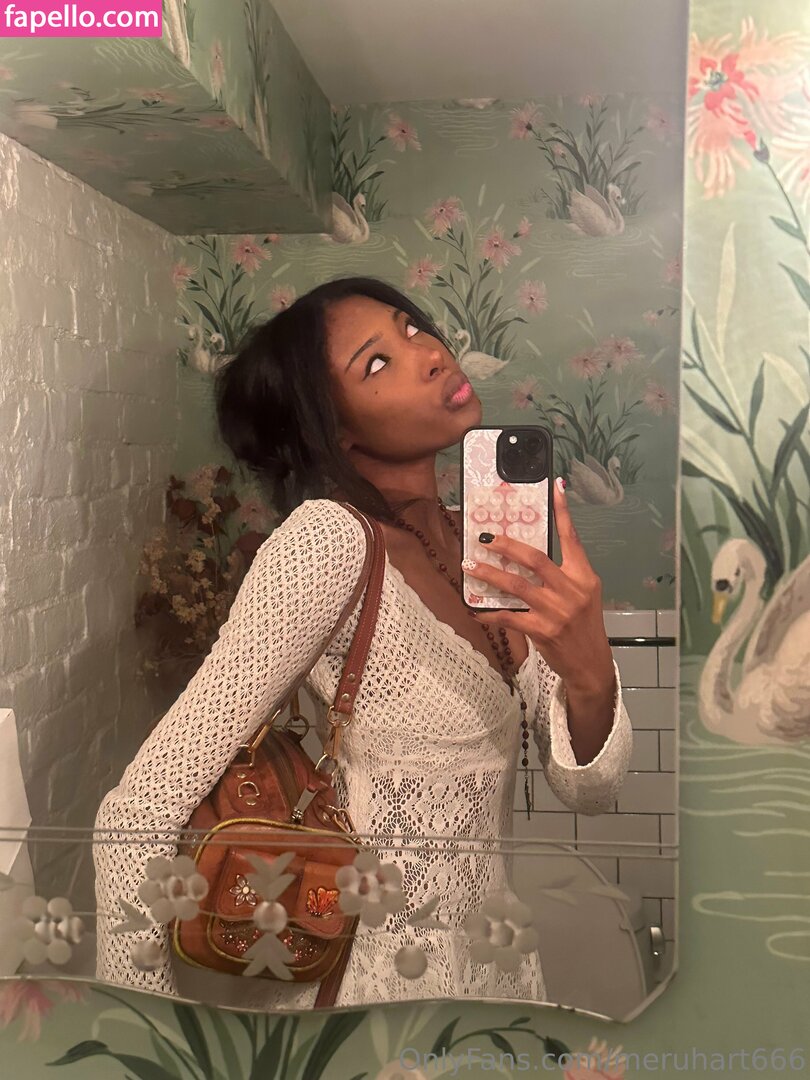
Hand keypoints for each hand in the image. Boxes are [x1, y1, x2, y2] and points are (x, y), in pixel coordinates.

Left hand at [465, 476, 613, 697]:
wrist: (590, 664)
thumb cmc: (583, 626)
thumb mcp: (583, 595)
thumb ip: (563, 575)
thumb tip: (529, 555)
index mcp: (583, 577)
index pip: (572, 538)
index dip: (564, 512)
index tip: (555, 487)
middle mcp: (571, 590)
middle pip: (535, 559)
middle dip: (507, 546)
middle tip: (484, 537)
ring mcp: (557, 611)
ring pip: (517, 586)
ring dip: (490, 574)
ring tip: (470, 565)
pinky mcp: (543, 631)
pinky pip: (509, 617)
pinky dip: (489, 613)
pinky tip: (475, 610)